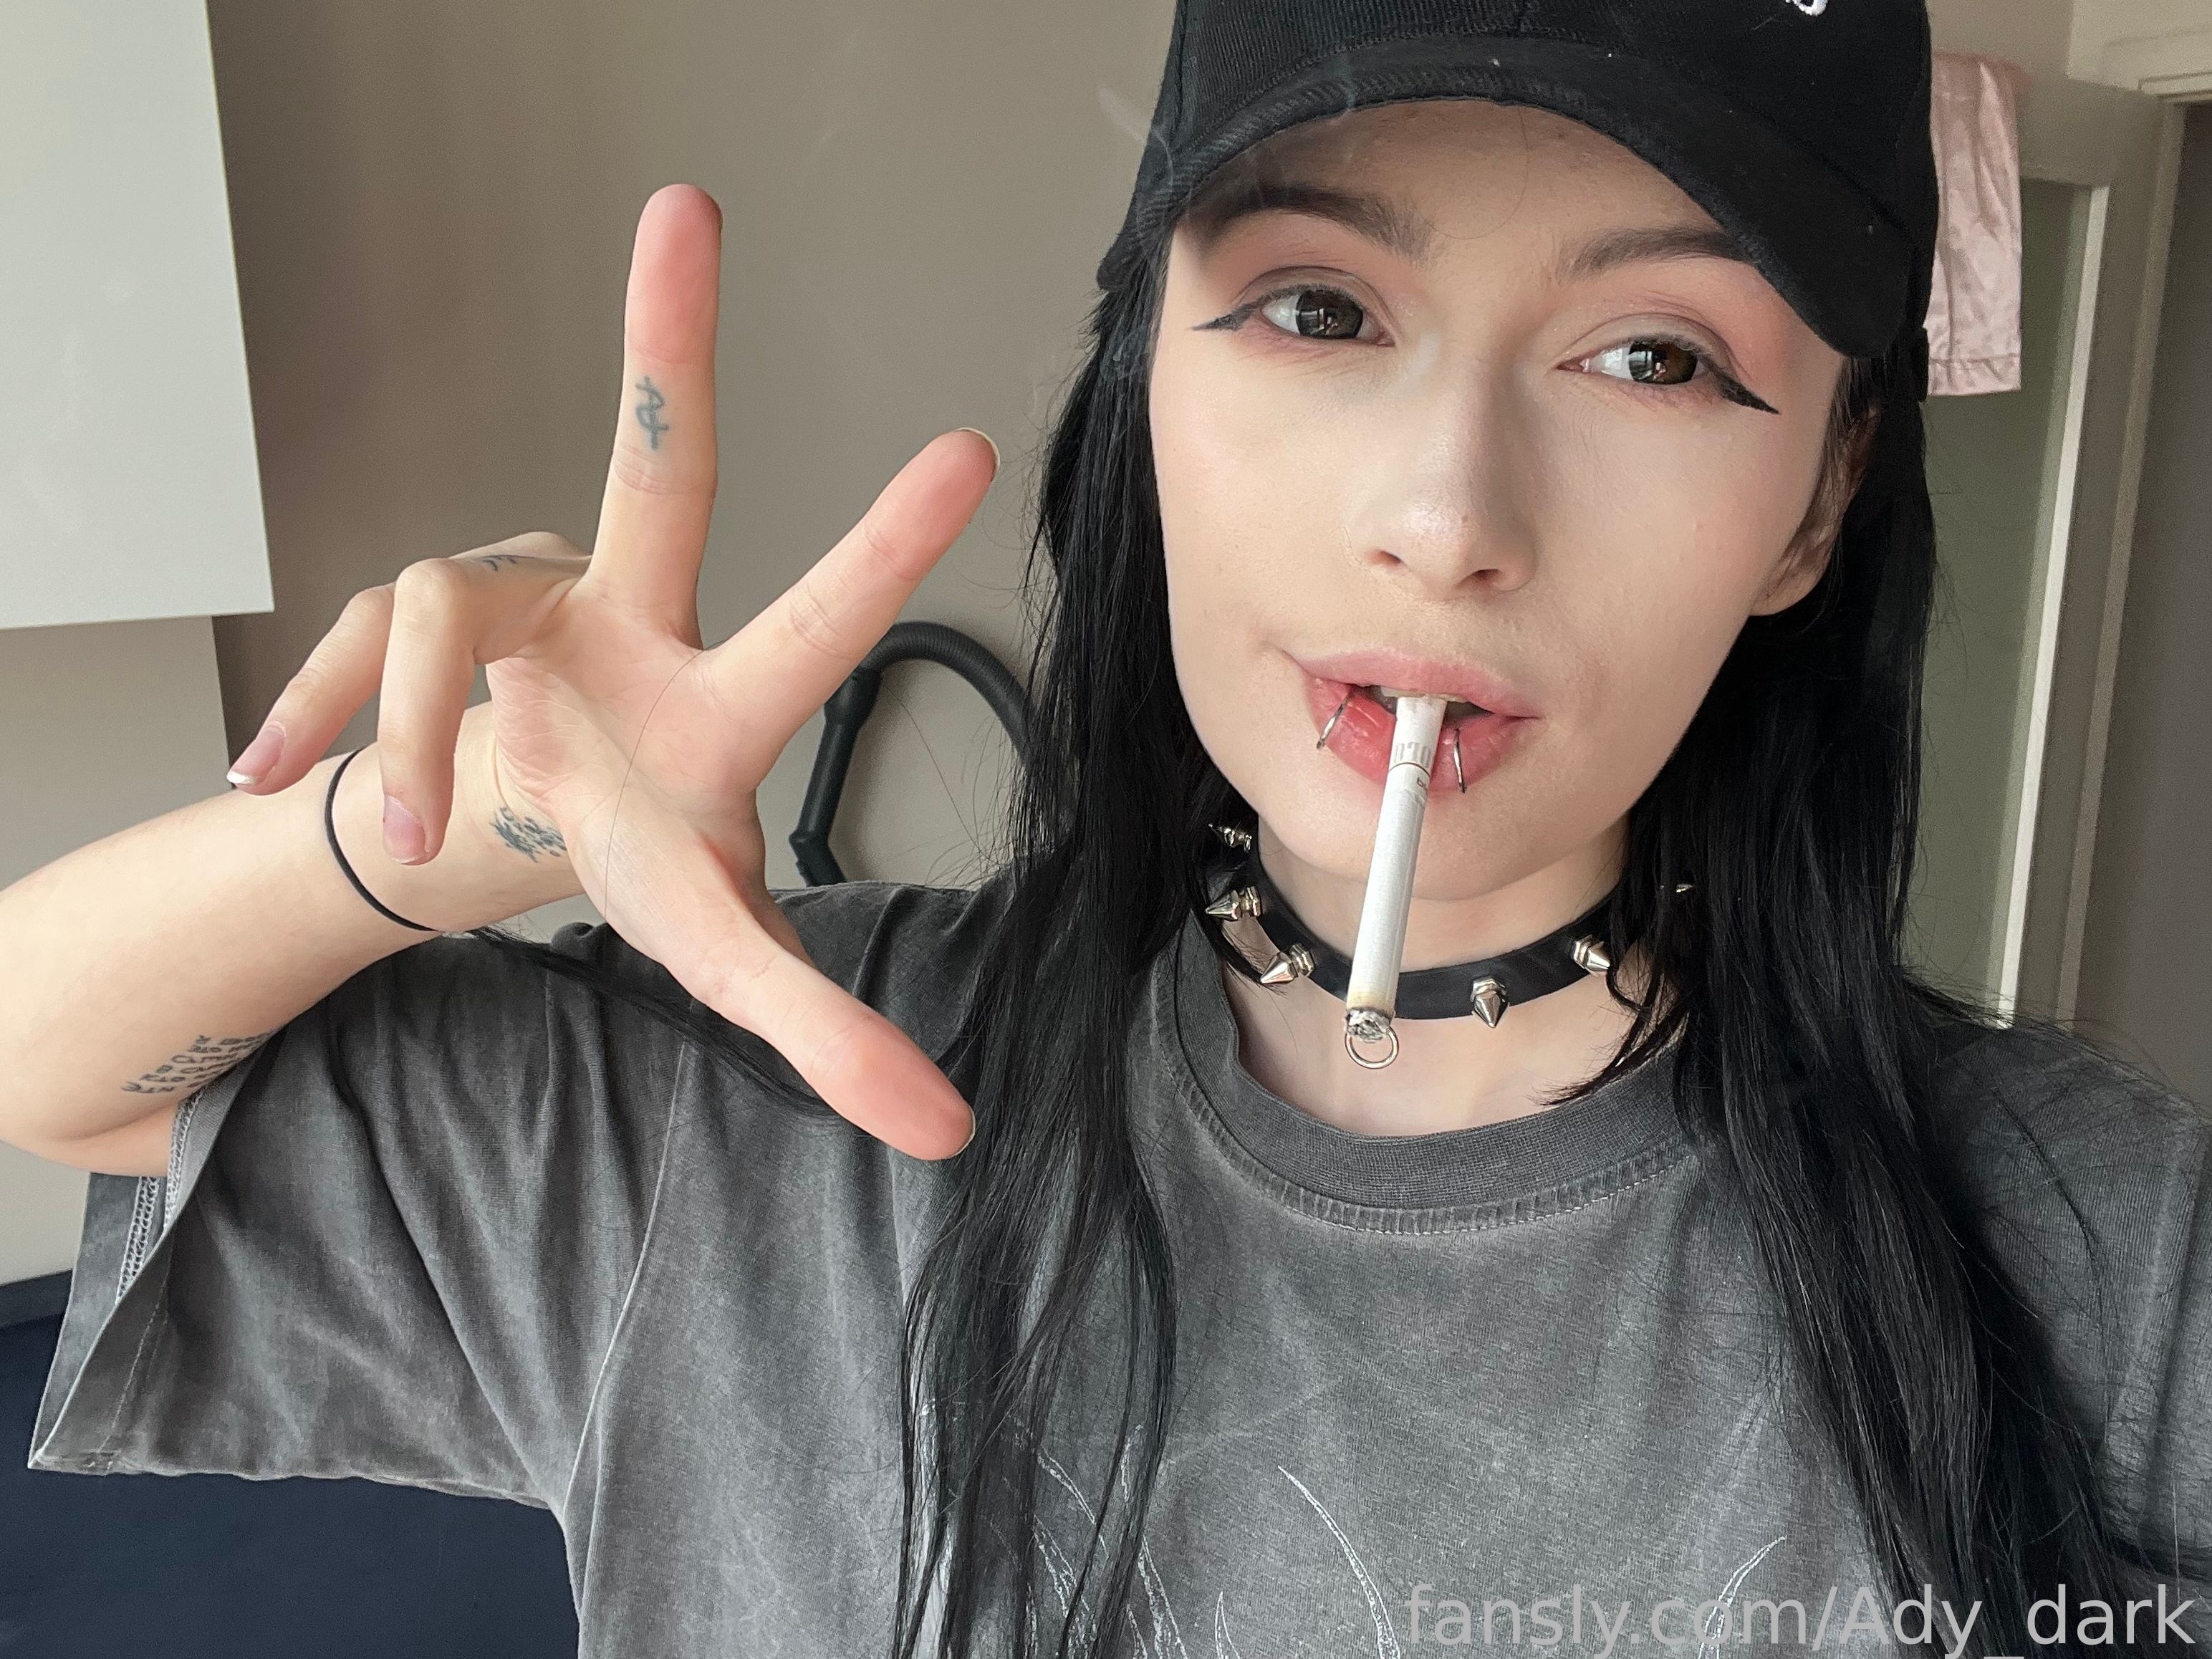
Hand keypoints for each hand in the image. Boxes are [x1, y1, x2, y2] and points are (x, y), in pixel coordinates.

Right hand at [227, 183, 994, 1160]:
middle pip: (653, 462)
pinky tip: (275, 785)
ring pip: (436, 624)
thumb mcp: (719, 947)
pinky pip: (345, 655)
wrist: (515, 827)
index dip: (879, 551)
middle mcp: (626, 611)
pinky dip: (320, 728)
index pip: (813, 626)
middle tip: (686, 203)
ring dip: (405, 743)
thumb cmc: (642, 854)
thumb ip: (824, 1032)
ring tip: (410, 842)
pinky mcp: (407, 623)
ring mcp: (516, 600)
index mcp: (723, 697)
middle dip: (666, 337)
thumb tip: (951, 1138)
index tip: (970, 452)